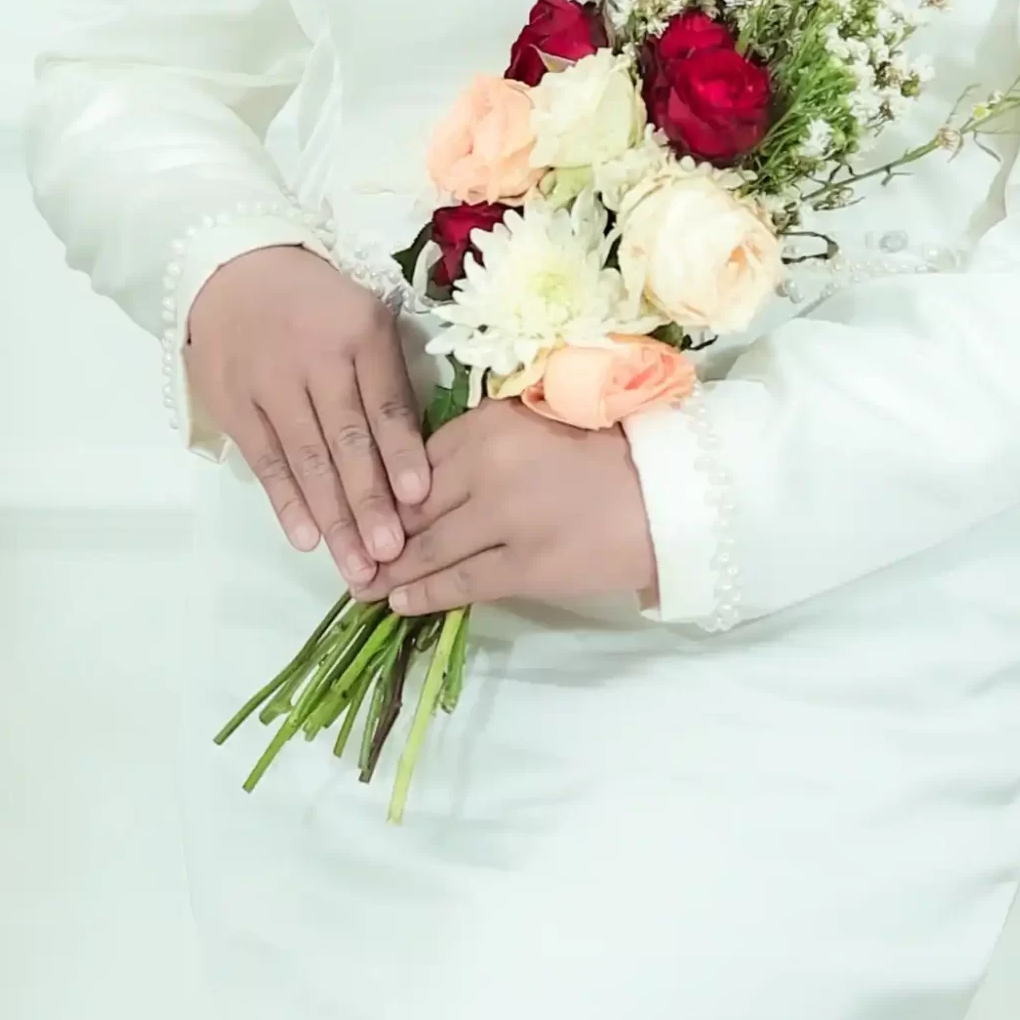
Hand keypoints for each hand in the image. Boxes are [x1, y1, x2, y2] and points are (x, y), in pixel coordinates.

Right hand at [183, 244, 432, 588]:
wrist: (235, 272)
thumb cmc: (319, 305)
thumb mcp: (366, 318)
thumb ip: (388, 379)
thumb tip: (417, 457)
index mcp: (360, 333)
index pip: (385, 402)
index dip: (401, 452)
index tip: (419, 498)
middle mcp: (315, 359)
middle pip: (346, 440)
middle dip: (368, 501)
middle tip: (388, 553)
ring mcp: (271, 384)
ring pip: (307, 459)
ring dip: (332, 517)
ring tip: (356, 564)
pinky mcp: (236, 406)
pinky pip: (265, 462)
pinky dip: (286, 502)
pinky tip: (307, 538)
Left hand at [348, 395, 659, 615]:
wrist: (667, 491)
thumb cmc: (610, 447)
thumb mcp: (541, 417)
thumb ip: (487, 436)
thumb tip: (432, 469)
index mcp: (491, 422)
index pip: (419, 459)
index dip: (390, 489)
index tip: (368, 505)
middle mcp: (488, 466)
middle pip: (414, 506)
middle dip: (380, 532)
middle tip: (353, 551)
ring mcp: (504, 520)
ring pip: (429, 548)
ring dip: (391, 569)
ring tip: (363, 583)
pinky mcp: (525, 567)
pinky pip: (460, 583)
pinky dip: (424, 593)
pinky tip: (399, 601)